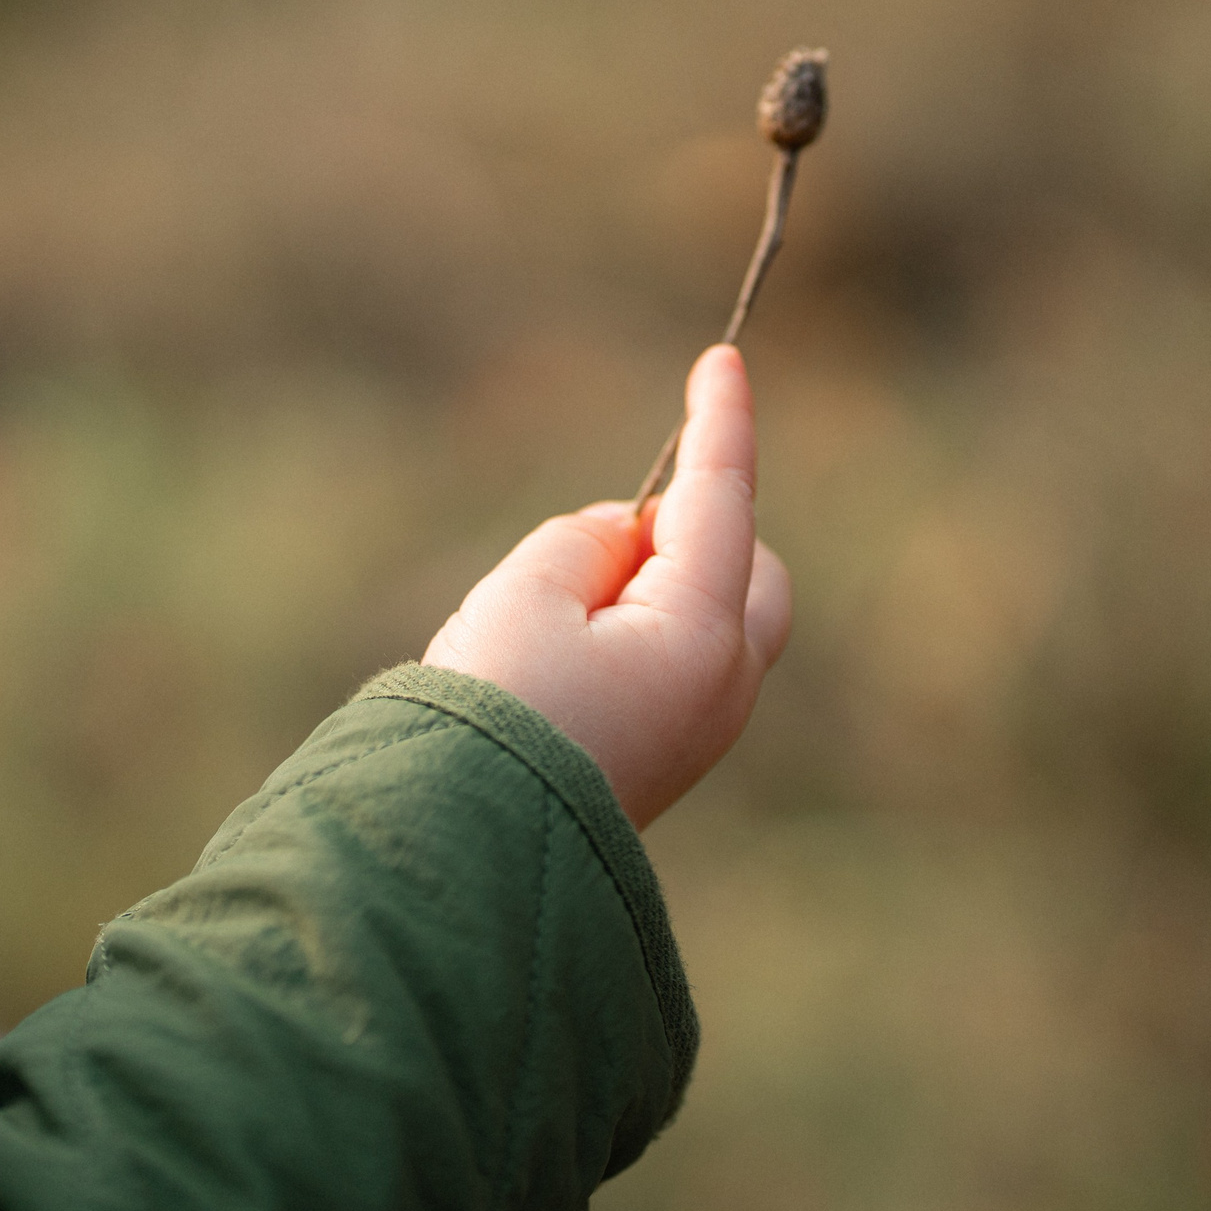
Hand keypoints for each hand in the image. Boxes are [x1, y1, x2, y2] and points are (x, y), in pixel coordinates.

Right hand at [424, 344, 792, 827]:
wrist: (462, 850)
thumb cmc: (491, 712)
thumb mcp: (527, 591)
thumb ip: (587, 541)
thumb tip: (624, 543)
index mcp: (702, 634)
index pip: (720, 501)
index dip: (719, 424)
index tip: (723, 360)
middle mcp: (724, 686)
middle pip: (749, 568)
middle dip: (696, 530)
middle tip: (594, 548)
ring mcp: (701, 731)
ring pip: (710, 620)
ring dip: (653, 589)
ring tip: (552, 626)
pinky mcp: (666, 759)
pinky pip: (674, 665)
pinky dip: (636, 634)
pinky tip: (559, 668)